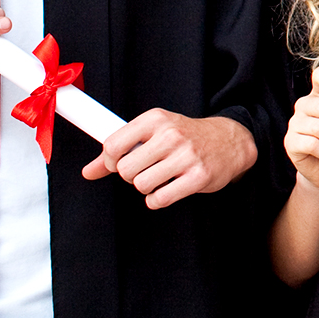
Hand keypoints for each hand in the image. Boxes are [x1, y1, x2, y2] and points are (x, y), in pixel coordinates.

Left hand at [81, 109, 257, 206]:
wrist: (230, 141)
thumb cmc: (186, 137)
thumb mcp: (154, 133)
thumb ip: (120, 151)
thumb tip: (88, 172)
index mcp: (156, 119)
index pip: (113, 144)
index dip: (111, 160)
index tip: (120, 162)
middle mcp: (171, 134)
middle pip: (126, 170)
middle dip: (131, 176)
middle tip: (146, 169)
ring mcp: (186, 156)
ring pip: (141, 185)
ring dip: (147, 187)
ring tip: (161, 177)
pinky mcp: (198, 177)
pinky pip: (159, 199)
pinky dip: (158, 198)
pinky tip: (170, 187)